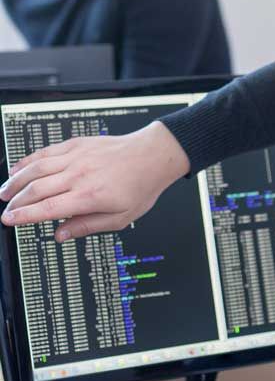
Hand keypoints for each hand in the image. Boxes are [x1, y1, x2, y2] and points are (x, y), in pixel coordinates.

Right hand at [0, 121, 189, 240]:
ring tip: (4, 191)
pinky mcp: (77, 144)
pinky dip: (29, 161)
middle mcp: (80, 175)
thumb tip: (61, 235)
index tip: (9, 221)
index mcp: (89, 196)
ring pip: (36, 168)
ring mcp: (77, 157)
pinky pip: (46, 152)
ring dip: (16, 181)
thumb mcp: (120, 218)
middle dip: (15, 201)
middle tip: (4, 209)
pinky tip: (18, 169)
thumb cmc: (141, 185)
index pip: (46, 208)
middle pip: (36, 189)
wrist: (153, 155)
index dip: (23, 216)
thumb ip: (87, 226)